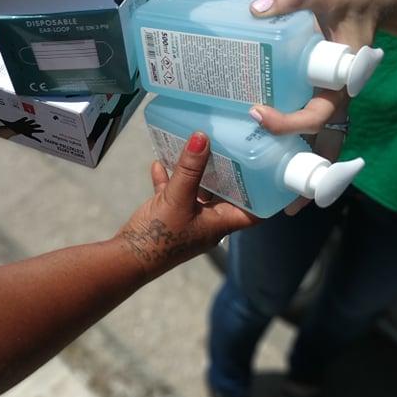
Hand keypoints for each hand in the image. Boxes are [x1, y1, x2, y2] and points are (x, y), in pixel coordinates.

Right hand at [117, 132, 257, 275]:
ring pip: (198, 192)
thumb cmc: (159, 236)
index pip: (254, 211)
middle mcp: (209, 223)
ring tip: (199, 148)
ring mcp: (189, 221)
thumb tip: (202, 137)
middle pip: (226, 195)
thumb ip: (190, 168)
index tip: (268, 169)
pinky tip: (160, 162)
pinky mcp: (169, 218)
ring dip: (197, 173)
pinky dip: (169, 178)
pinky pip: (173, 194)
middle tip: (233, 147)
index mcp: (220, 223)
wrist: (128, 259)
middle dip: (228, 173)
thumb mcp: (177, 197)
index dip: (264, 193)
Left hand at [247, 0, 396, 208]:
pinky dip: (301, 154)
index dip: (287, 124)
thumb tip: (257, 9)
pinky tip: (274, 165)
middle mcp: (336, 104)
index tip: (256, 114)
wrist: (372, 0)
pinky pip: (314, 136)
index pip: (314, 117)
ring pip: (321, 151)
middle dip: (304, 179)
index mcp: (338, 86)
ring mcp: (331, 107)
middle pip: (321, 151)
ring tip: (279, 205)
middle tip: (276, 202)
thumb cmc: (347, 0)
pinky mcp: (322, 102)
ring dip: (305, 178)